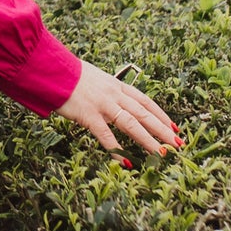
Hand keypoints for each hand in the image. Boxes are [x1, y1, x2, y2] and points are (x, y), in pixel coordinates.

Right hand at [56, 61, 180, 159]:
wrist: (53, 69)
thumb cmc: (69, 75)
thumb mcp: (94, 79)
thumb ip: (105, 91)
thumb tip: (113, 101)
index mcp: (116, 85)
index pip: (145, 101)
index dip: (160, 115)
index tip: (173, 126)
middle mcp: (114, 94)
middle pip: (144, 114)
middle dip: (163, 130)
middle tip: (178, 144)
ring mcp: (103, 105)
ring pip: (132, 124)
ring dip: (149, 141)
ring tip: (162, 154)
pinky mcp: (89, 115)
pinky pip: (107, 135)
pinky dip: (118, 150)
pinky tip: (128, 162)